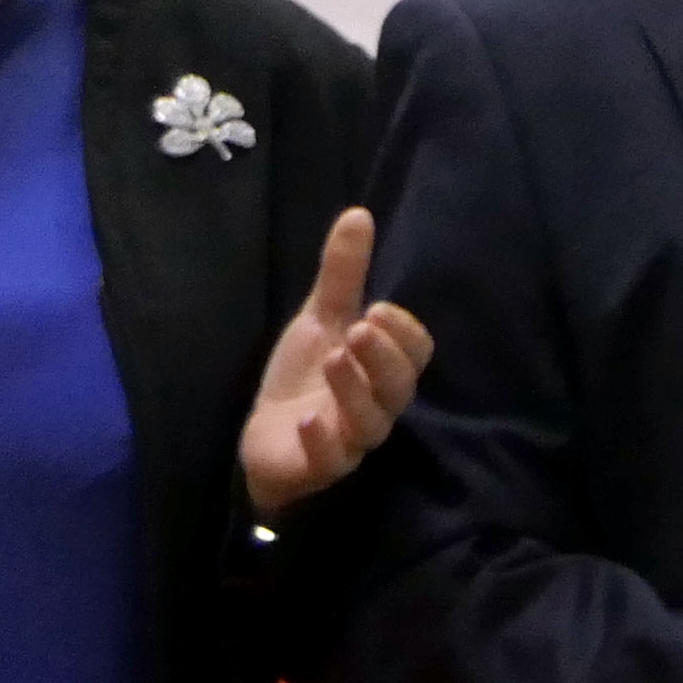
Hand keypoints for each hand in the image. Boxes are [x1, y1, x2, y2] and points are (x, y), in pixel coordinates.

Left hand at [242, 209, 434, 512]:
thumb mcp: (320, 320)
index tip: (378, 308)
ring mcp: (349, 443)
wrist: (266, 440)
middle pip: (399, 388)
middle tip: (359, 329)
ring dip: (354, 390)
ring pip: (369, 424)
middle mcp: (376, 409)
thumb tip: (358, 214)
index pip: (416, 356)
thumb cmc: (304, 379)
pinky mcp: (318, 468)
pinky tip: (308, 419)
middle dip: (383, 357)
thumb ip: (342, 275)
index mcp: (382, 372)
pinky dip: (322, 441)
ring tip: (334, 357)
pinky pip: (330, 461)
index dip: (404, 334)